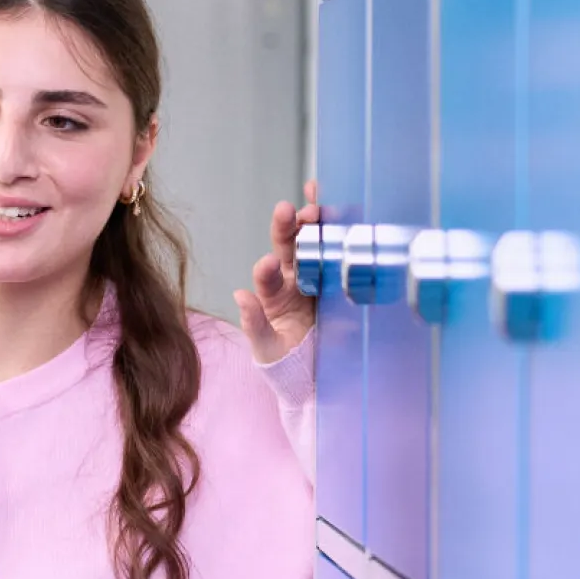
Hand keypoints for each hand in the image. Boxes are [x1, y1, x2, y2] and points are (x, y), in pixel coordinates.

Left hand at [235, 179, 322, 365]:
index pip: (266, 276)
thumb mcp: (268, 347)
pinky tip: (339, 208)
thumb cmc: (285, 360)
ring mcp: (317, 276)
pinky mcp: (339, 280)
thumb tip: (240, 295)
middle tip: (287, 210)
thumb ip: (254, 324)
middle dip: (287, 228)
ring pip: (312, 243)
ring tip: (314, 207)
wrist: (315, 371)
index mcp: (273, 294)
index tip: (269, 264)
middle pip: (287, 249)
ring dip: (312, 223)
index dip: (266, 269)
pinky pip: (336, 251)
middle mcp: (293, 279)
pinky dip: (337, 229)